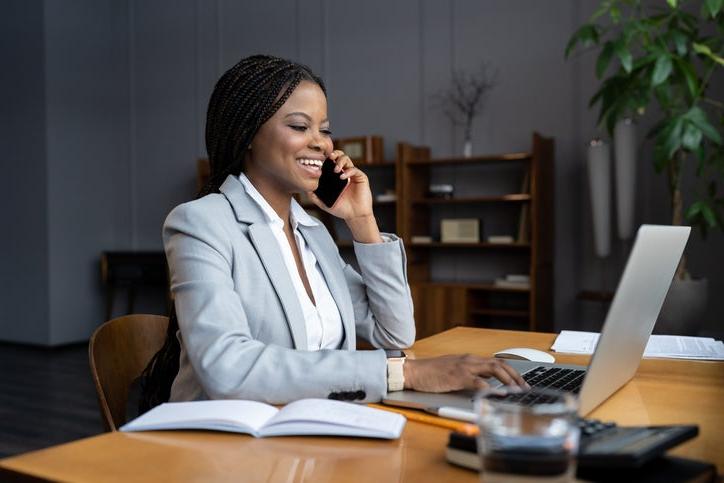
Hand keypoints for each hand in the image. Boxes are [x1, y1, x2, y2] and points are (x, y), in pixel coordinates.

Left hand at [307, 150, 373, 220]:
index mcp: (335, 177)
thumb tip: (304, 189)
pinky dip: (347, 171)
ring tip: (336, 169)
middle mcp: (344, 173)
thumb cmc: (342, 209)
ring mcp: (352, 174)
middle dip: (334, 154)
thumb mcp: (324, 203)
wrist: (355, 216)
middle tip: (329, 157)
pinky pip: (354, 169)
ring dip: (340, 161)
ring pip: (347, 159)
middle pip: (339, 156)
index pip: (331, 162)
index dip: (326, 158)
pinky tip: (342, 177)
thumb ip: (314, 196)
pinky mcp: (361, 177)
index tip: (320, 160)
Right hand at [403, 354, 528, 391]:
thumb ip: (468, 375)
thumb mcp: (453, 371)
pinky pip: (479, 381)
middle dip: (515, 375)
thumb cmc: (430, 374)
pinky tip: (499, 394)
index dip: (511, 371)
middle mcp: (469, 360)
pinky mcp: (458, 377)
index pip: (496, 361)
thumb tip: (485, 385)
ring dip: (508, 380)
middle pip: (499, 364)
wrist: (414, 372)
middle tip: (525, 387)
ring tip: (517, 390)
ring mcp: (464, 367)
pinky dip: (491, 388)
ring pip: (494, 369)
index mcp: (469, 359)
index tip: (521, 382)